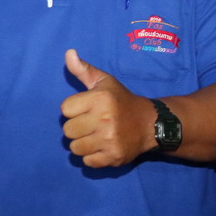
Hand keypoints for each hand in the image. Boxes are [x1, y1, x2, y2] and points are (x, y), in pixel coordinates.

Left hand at [61, 48, 154, 166]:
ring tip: (95, 136)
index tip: (86, 109)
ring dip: (82, 144)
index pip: (65, 109)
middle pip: (67, 130)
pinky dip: (91, 157)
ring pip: (75, 148)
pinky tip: (101, 147)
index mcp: (100, 99)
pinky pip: (87, 162)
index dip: (73, 109)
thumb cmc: (121, 101)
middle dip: (76, 128)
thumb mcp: (105, 82)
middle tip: (91, 124)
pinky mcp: (114, 157)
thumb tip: (68, 53)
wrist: (151, 124)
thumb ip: (84, 70)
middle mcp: (105, 119)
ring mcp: (110, 140)